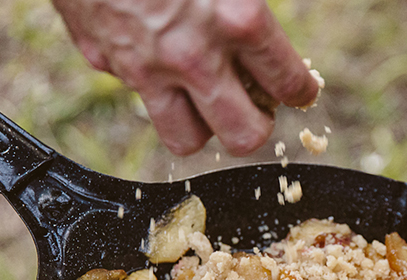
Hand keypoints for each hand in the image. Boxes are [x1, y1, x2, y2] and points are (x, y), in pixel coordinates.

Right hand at [51, 0, 320, 155]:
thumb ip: (248, 3)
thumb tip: (262, 31)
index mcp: (238, 19)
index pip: (289, 85)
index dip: (301, 90)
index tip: (298, 88)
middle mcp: (194, 55)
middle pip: (245, 136)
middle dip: (256, 125)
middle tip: (254, 105)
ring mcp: (146, 67)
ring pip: (187, 139)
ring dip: (203, 124)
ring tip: (205, 97)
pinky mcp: (105, 62)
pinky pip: (137, 96)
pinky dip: (152, 85)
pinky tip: (156, 55)